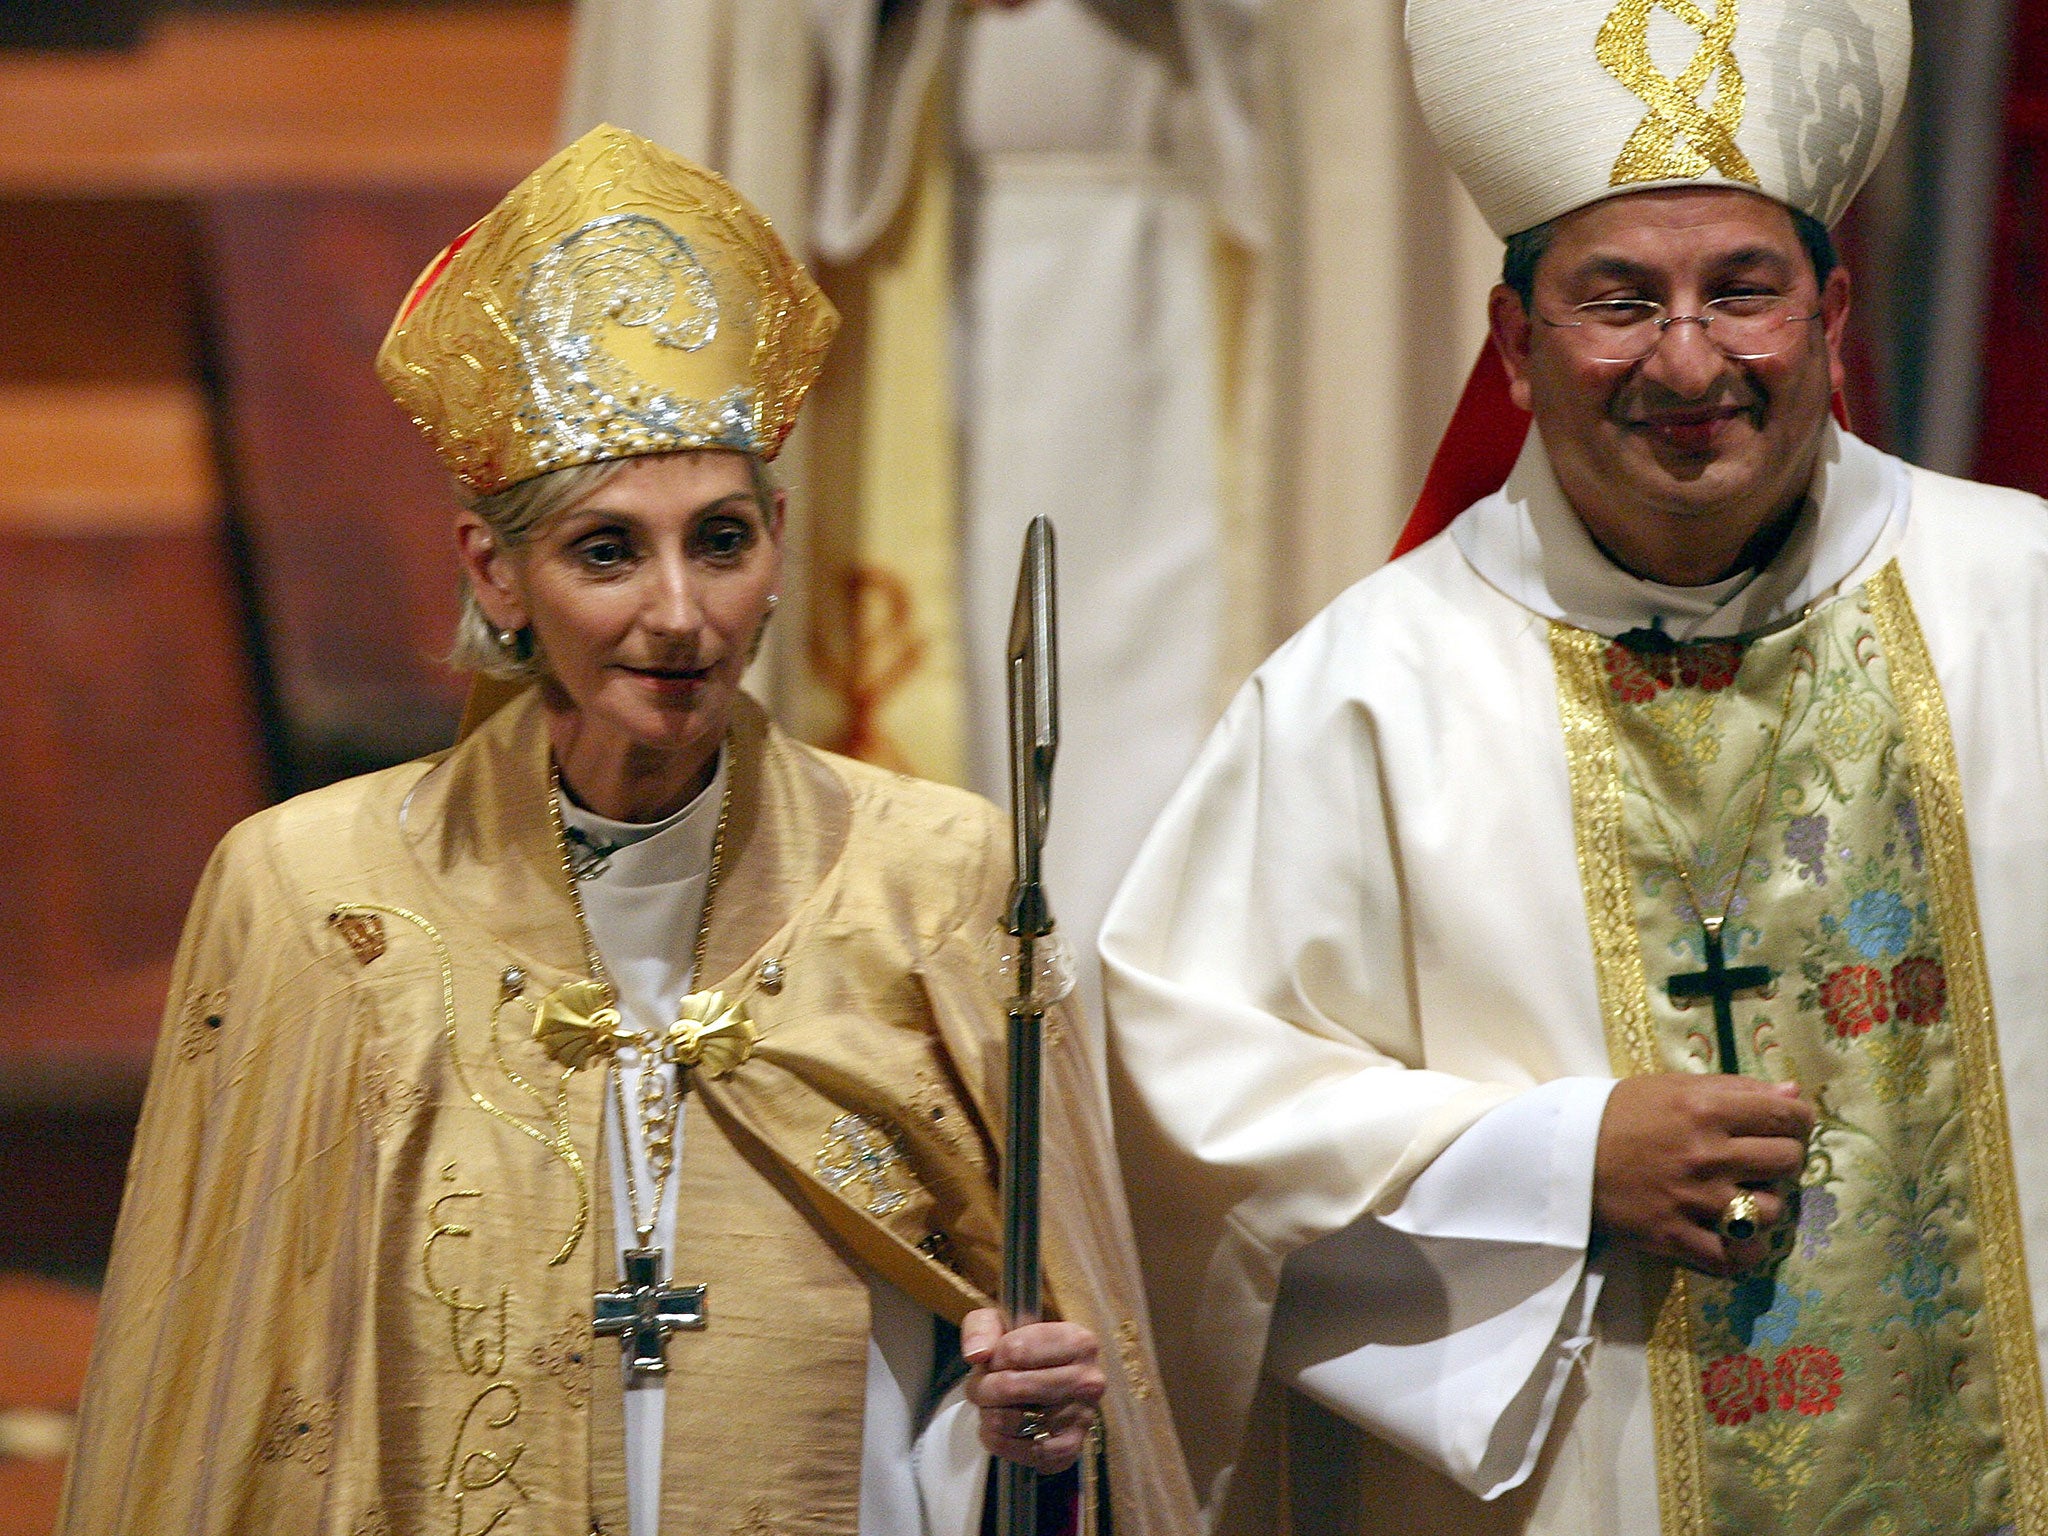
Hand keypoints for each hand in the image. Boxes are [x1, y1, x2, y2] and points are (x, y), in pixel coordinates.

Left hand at [962, 1309, 1103, 1474]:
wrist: (1044, 1380)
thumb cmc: (1023, 1348)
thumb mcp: (999, 1322)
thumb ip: (981, 1328)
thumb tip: (978, 1355)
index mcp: (1079, 1342)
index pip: (1015, 1350)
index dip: (991, 1359)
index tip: (991, 1361)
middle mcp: (1089, 1381)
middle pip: (1013, 1386)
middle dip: (983, 1389)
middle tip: (977, 1388)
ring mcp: (1083, 1417)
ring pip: (1015, 1421)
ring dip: (989, 1415)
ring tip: (989, 1406)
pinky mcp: (1072, 1448)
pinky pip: (1026, 1452)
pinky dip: (1001, 1443)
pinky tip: (996, 1430)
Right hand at [1593, 1073, 1813, 1275]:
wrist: (1566, 1153)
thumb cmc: (1624, 1113)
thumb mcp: (1675, 1086)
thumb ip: (1735, 1088)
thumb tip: (1792, 1093)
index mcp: (1706, 1109)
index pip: (1786, 1117)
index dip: (1800, 1121)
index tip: (1789, 1126)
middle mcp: (1706, 1154)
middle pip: (1786, 1162)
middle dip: (1784, 1160)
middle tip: (1763, 1161)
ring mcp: (1692, 1199)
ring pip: (1770, 1211)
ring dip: (1765, 1205)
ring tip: (1746, 1198)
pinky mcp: (1673, 1236)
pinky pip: (1733, 1258)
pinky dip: (1744, 1254)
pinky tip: (1737, 1239)